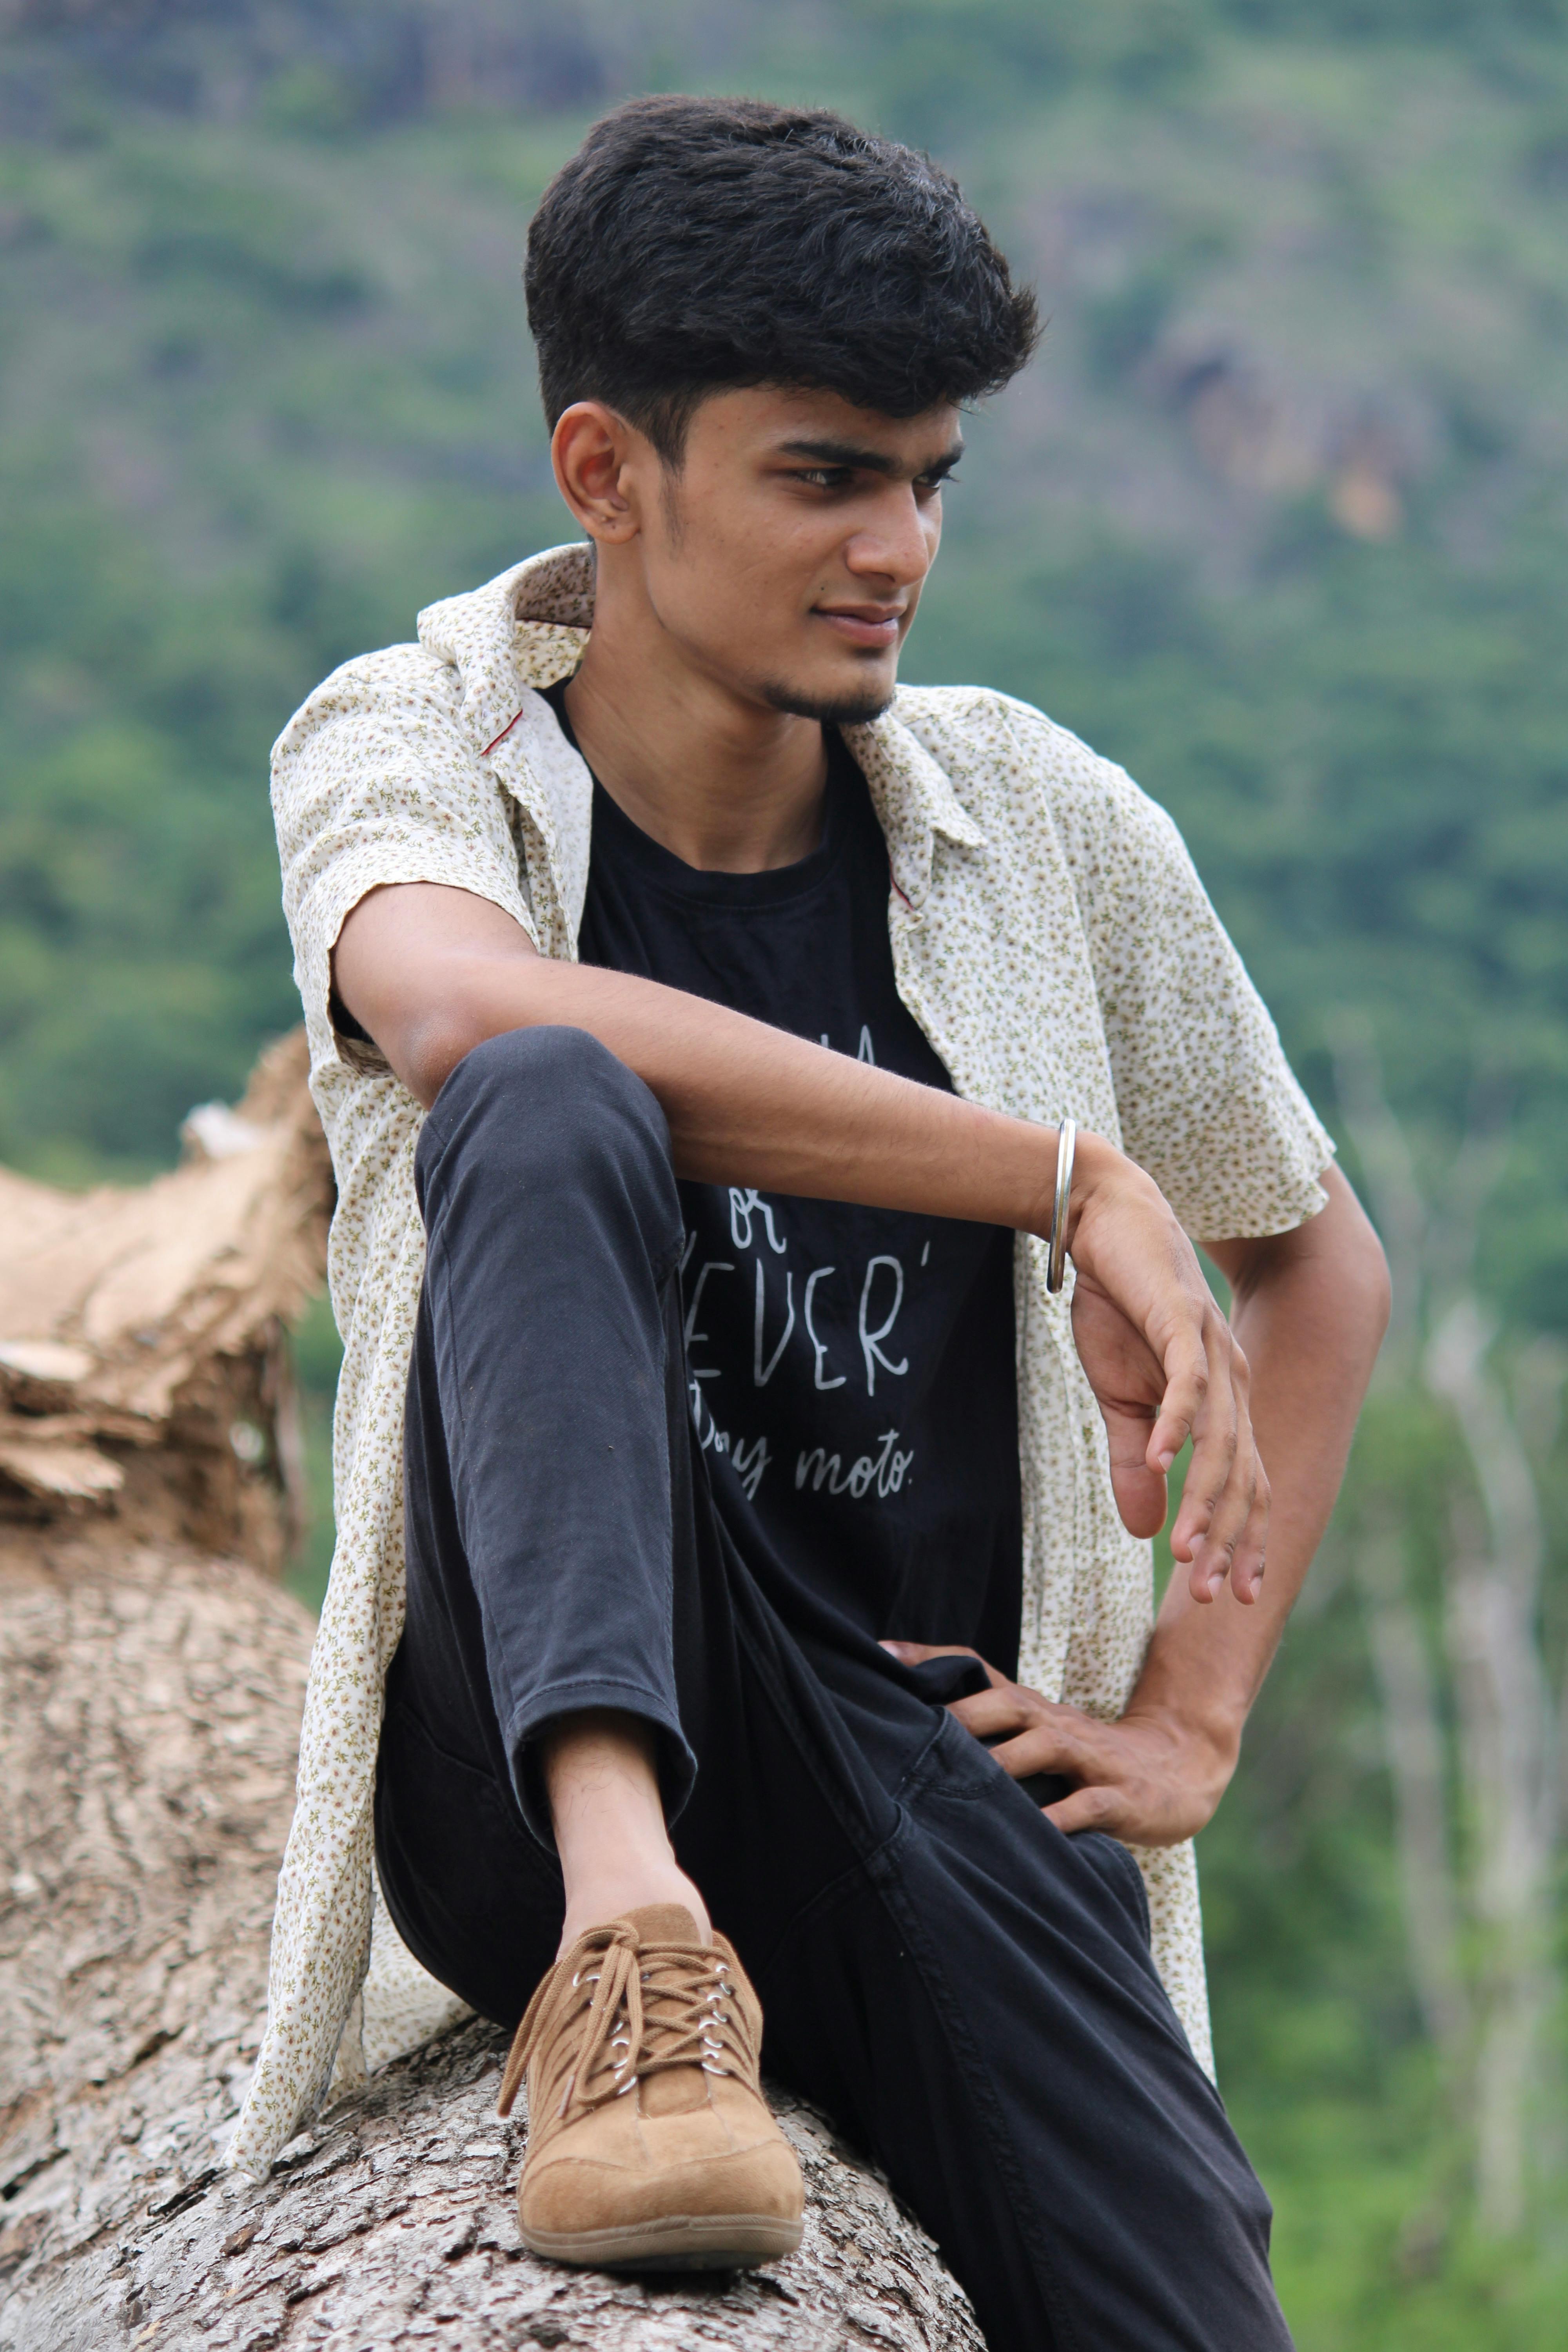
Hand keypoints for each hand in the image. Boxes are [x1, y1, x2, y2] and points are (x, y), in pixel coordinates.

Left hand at [881, 1643, 1237, 1844]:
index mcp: (1032, 1709)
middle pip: (1007, 1703)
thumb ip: (987, 1731)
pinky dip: (1057, 1822)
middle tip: (915, 1729)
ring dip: (1003, 1764)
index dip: (930, 1658)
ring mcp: (1090, 1759)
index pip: (977, 1668)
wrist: (1180, 1770)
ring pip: (1042, 1749)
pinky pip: (1085, 1807)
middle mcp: (1056, 1725)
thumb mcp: (1038, 1736)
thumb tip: (912, 1730)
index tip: (877, 1655)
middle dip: (963, 1713)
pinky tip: (1031, 1836)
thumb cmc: (1088, 1758)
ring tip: (961, 1782)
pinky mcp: (1119, 1798)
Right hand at [1056, 1133, 1266, 1604]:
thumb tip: (1142, 1529)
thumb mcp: (1118, 1397)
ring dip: (1206, 1500)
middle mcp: (1232, 1379)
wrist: (1103, 1221)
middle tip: (1207, 1595)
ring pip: (1223, 1441)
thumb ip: (1136, 1460)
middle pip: (1245, 1474)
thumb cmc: (1115, 1304)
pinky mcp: (1181, 1318)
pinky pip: (1188, 1383)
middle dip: (1230, 1539)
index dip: (1242, 1540)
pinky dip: (1178, 1426)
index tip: (1229, 1595)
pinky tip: (1164, 1465)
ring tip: (1185, 1553)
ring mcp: (1211, 1348)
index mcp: (1223, 1400)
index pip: (1246, 1483)